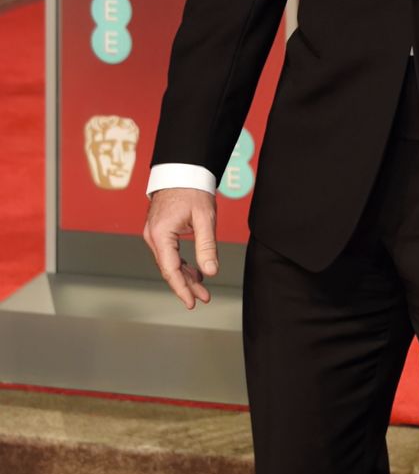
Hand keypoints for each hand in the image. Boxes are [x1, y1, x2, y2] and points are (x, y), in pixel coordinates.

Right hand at [143, 188, 218, 309]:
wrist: (182, 170)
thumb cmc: (193, 190)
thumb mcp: (205, 219)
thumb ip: (207, 246)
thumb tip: (210, 273)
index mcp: (161, 234)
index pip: (170, 269)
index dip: (181, 288)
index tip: (191, 303)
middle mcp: (153, 236)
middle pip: (169, 269)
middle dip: (186, 285)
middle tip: (204, 298)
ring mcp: (154, 234)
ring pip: (169, 263)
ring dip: (185, 276)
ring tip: (203, 289)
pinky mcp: (159, 232)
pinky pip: (169, 254)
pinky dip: (182, 265)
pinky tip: (195, 272)